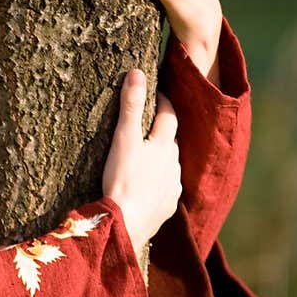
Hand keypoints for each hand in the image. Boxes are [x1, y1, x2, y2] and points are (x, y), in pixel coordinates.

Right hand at [102, 69, 181, 255]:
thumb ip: (130, 106)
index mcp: (164, 145)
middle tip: (146, 127)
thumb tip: (136, 73)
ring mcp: (173, 187)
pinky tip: (147, 187)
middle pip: (170, 141)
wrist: (127, 224)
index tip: (155, 93)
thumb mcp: (123, 139)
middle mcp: (174, 164)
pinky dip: (159, 183)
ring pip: (170, 166)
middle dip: (161, 132)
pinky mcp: (168, 207)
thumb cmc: (122, 179)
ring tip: (144, 159)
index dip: (162, 102)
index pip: (168, 115)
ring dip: (161, 160)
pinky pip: (167, 189)